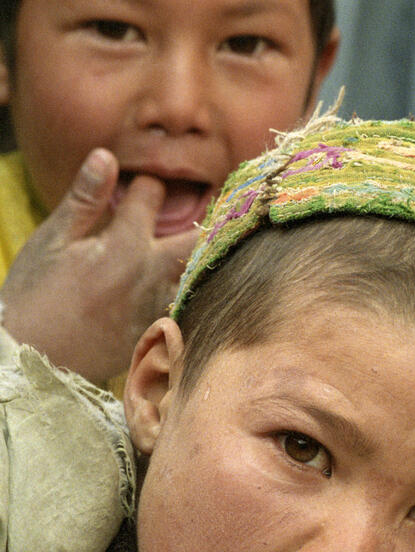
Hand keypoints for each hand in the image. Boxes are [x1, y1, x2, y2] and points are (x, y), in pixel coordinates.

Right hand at [0, 149, 197, 382]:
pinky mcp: (157, 333)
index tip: (146, 186)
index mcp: (125, 244)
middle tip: (201, 209)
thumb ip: (84, 199)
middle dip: (201, 218)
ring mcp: (158, 307)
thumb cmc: (35, 296)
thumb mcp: (52, 241)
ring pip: (198, 276)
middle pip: (197, 238)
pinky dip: (191, 292)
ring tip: (204, 246)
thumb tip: (106, 155)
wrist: (34, 359)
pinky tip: (192, 287)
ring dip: (201, 258)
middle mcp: (150, 275)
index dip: (149, 185)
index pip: (152, 195)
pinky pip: (186, 307)